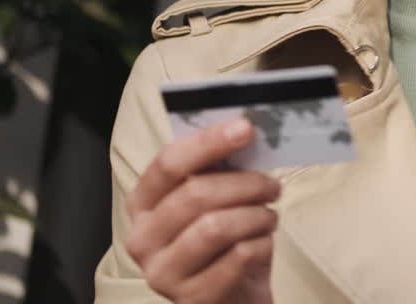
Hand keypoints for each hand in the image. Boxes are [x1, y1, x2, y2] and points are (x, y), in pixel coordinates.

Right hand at [125, 118, 280, 303]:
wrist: (233, 299)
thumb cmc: (224, 243)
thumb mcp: (215, 202)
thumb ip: (219, 170)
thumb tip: (244, 130)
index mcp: (143, 203)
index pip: (167, 163)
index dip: (208, 142)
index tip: (245, 129)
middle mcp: (142, 238)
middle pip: (196, 194)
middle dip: (245, 184)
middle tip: (272, 186)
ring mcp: (162, 272)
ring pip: (216, 226)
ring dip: (255, 216)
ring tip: (269, 217)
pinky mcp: (191, 297)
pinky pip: (236, 257)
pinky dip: (261, 244)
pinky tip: (263, 243)